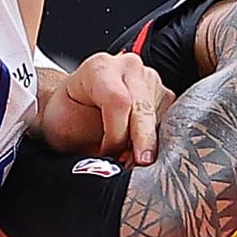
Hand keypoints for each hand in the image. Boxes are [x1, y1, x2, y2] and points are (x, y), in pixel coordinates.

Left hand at [36, 52, 172, 163]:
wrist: (70, 109)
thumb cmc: (66, 116)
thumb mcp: (68, 128)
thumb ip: (95, 137)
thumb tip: (117, 159)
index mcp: (100, 67)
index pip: (118, 101)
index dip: (115, 135)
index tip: (106, 155)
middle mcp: (129, 67)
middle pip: (143, 110)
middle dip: (138, 146)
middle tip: (130, 169)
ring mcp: (150, 80)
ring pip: (160, 119)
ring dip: (148, 146)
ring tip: (130, 161)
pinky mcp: (165, 96)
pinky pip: (171, 124)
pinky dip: (157, 143)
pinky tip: (142, 153)